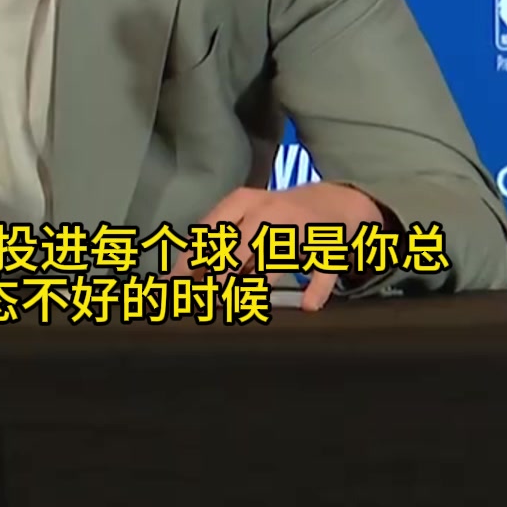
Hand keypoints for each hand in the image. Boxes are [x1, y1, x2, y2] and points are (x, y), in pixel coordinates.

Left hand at [171, 182, 384, 311]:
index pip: (210, 231)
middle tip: (205, 298)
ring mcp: (299, 226)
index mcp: (242, 202)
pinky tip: (308, 305)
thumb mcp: (245, 218)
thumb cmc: (277, 215)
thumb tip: (184, 273)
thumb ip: (219, 242)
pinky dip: (316, 287)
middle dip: (221, 270)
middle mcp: (267, 211)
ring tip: (240, 302)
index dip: (191, 259)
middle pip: (239, 243)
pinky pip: (322, 268)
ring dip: (260, 280)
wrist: (333, 200)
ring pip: (275, 256)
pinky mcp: (327, 245)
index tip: (174, 283)